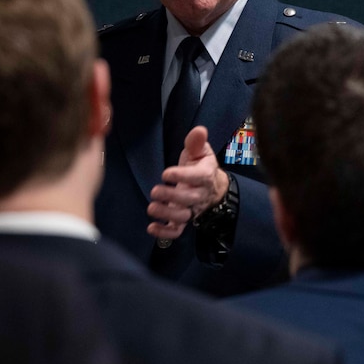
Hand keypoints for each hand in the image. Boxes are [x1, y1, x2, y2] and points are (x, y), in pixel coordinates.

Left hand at [146, 125, 227, 241]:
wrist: (211, 188)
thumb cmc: (200, 166)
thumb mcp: (200, 151)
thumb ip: (196, 142)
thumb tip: (199, 130)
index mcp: (205, 176)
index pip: (198, 177)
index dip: (182, 176)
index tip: (166, 173)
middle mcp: (199, 195)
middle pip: (189, 200)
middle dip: (172, 197)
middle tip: (155, 191)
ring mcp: (191, 209)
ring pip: (183, 217)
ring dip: (167, 214)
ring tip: (151, 207)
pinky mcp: (183, 220)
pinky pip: (177, 231)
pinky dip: (165, 233)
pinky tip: (151, 228)